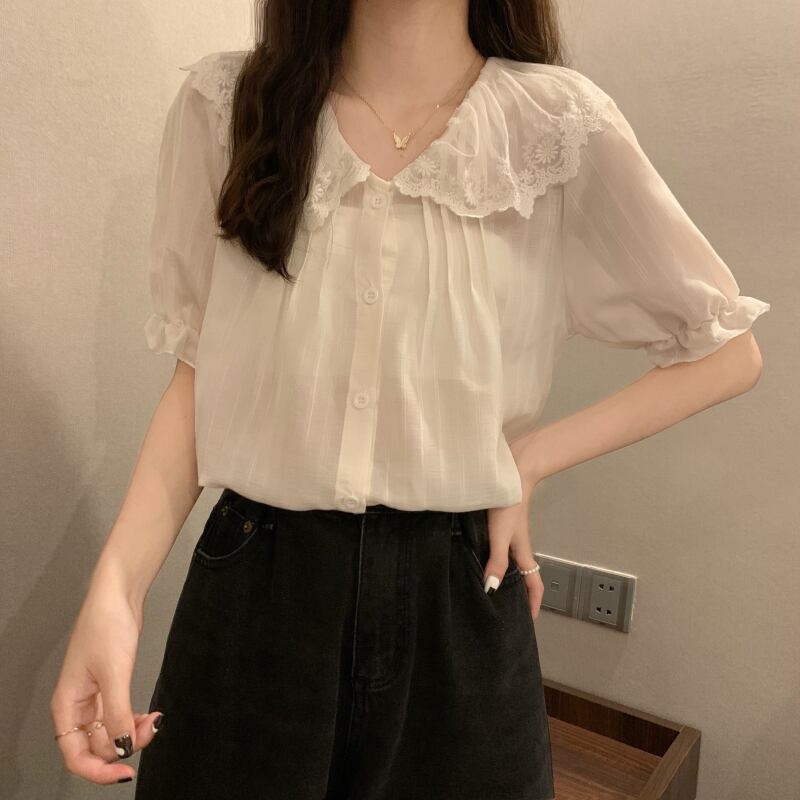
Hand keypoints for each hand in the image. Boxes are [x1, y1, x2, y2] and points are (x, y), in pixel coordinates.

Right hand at [49, 583, 162, 783]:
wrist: (119, 595)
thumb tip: (121, 749)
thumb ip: (116, 714)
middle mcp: (77, 706)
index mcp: (67, 705)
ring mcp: (94, 698)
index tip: (125, 773)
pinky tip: (150, 715)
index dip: (98, 770)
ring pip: (111, 733)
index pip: (75, 755)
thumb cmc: (107, 625)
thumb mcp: (115, 672)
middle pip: (96, 747)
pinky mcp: (111, 687)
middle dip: (124, 745)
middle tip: (150, 730)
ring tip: (154, 720)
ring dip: (133, 733)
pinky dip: (135, 720)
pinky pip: (120, 717)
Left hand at [485, 478, 544, 622]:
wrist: (510, 473)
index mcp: (523, 551)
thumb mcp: (500, 534)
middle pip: (523, 575)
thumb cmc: (507, 504)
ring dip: (505, 578)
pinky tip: (475, 561)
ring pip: (510, 563)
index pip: (535, 582)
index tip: (529, 621)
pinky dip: (492, 561)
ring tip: (489, 591)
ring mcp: (509, 535)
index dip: (534, 603)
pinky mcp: (499, 525)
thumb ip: (497, 559)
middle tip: (504, 610)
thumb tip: (492, 589)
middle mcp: (517, 546)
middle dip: (519, 594)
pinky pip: (498, 550)